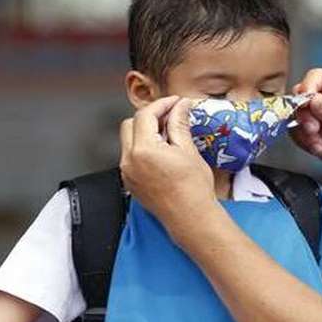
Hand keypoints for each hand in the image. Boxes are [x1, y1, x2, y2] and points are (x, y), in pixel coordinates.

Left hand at [119, 96, 216, 233]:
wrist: (191, 218)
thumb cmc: (193, 190)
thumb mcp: (188, 150)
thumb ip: (179, 123)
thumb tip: (181, 106)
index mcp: (144, 150)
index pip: (145, 115)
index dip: (162, 105)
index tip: (175, 103)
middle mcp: (129, 161)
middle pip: (131, 124)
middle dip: (150, 117)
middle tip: (171, 116)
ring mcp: (127, 173)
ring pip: (128, 140)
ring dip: (145, 132)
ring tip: (168, 135)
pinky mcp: (130, 182)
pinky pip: (130, 157)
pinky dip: (142, 148)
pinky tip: (161, 152)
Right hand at [292, 68, 321, 176]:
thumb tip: (312, 99)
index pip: (317, 77)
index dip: (308, 87)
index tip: (306, 102)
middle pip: (301, 95)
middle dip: (305, 114)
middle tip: (314, 128)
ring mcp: (318, 114)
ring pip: (297, 115)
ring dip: (305, 131)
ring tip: (319, 143)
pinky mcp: (312, 130)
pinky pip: (297, 132)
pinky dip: (306, 141)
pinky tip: (320, 147)